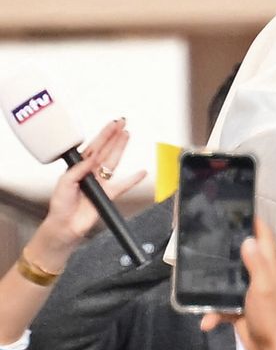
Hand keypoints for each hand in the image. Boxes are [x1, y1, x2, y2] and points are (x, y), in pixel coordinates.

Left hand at [27, 119, 146, 271]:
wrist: (65, 226)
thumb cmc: (60, 206)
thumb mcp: (64, 184)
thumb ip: (78, 170)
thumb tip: (91, 160)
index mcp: (78, 167)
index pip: (93, 147)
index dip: (103, 135)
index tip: (112, 125)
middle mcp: (90, 172)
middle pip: (105, 149)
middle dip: (114, 136)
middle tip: (122, 124)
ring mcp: (100, 182)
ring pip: (113, 161)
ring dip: (121, 148)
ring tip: (127, 136)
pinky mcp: (108, 194)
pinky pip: (123, 185)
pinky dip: (133, 179)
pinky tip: (141, 173)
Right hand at [200, 217, 275, 349]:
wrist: (269, 348)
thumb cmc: (271, 317)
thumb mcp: (263, 287)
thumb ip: (256, 264)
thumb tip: (248, 240)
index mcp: (267, 267)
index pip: (263, 238)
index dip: (254, 222)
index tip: (239, 208)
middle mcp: (256, 275)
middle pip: (239, 255)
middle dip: (224, 249)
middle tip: (205, 238)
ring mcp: (245, 292)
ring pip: (224, 281)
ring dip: (211, 287)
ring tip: (193, 282)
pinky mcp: (236, 308)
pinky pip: (218, 306)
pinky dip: (212, 314)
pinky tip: (207, 321)